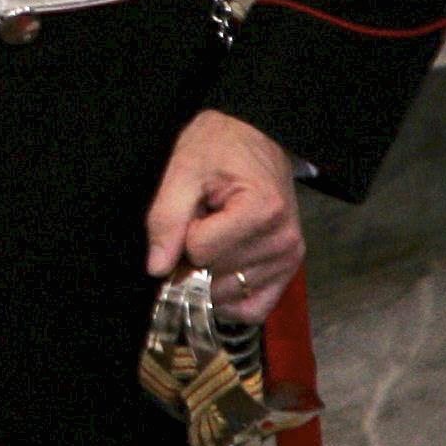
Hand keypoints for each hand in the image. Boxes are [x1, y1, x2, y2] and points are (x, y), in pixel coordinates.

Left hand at [144, 108, 305, 324]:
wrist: (255, 137)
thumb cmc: (219, 147)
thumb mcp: (183, 169)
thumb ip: (166, 218)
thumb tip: (157, 268)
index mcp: (262, 211)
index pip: (200, 251)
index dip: (184, 232)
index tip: (193, 210)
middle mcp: (283, 241)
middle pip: (213, 276)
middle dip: (195, 255)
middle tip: (203, 221)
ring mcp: (289, 260)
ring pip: (227, 295)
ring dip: (210, 274)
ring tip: (217, 235)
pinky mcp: (288, 271)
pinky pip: (253, 309)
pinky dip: (230, 299)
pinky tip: (220, 272)